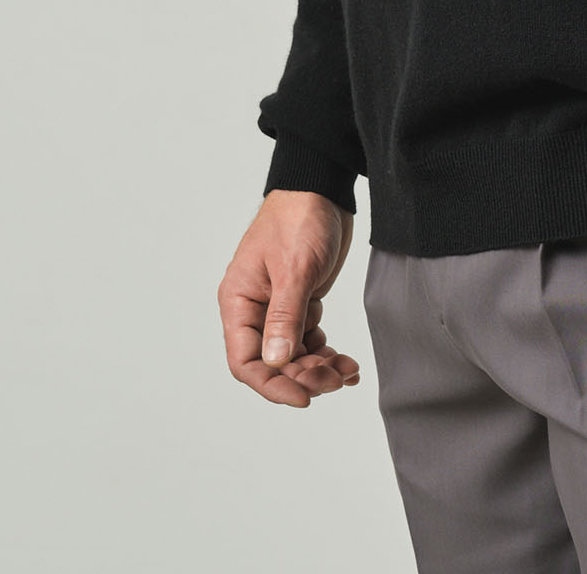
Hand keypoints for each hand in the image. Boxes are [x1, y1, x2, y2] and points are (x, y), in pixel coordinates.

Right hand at [218, 188, 363, 406]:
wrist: (323, 188)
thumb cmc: (299, 217)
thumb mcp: (294, 268)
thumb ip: (285, 316)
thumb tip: (276, 362)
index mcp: (239, 301)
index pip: (245, 360)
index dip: (272, 385)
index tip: (303, 397)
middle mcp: (255, 309)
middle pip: (273, 363)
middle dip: (304, 376)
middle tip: (335, 378)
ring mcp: (279, 307)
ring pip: (294, 355)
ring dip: (319, 369)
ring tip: (347, 370)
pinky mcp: (301, 302)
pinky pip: (309, 340)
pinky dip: (327, 353)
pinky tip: (347, 361)